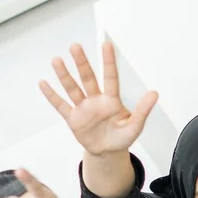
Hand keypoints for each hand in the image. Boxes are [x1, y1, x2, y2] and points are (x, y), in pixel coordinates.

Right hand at [39, 41, 157, 156]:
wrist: (107, 152)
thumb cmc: (121, 138)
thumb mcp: (135, 127)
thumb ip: (142, 111)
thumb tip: (154, 93)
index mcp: (111, 101)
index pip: (110, 77)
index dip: (108, 61)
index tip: (106, 44)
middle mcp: (96, 100)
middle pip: (87, 78)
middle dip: (81, 63)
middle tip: (75, 46)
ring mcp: (83, 108)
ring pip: (72, 88)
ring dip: (64, 75)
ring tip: (56, 61)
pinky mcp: (73, 119)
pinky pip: (60, 105)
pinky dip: (52, 96)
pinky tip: (43, 83)